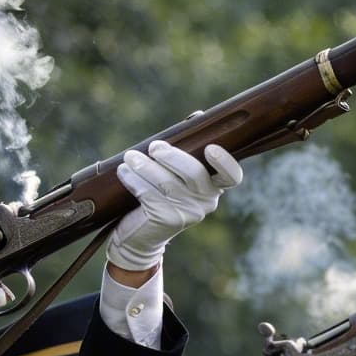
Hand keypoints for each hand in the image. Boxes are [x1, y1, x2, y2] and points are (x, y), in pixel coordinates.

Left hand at [107, 141, 243, 271]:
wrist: (142, 237)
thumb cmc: (161, 195)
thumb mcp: (177, 175)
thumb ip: (187, 151)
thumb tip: (197, 118)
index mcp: (214, 186)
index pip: (232, 176)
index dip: (226, 162)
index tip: (211, 148)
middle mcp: (206, 201)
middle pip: (195, 172)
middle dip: (172, 156)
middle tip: (154, 147)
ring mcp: (187, 213)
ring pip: (166, 182)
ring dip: (145, 166)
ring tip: (129, 157)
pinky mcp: (166, 219)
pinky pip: (148, 193)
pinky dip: (133, 179)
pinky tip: (124, 171)